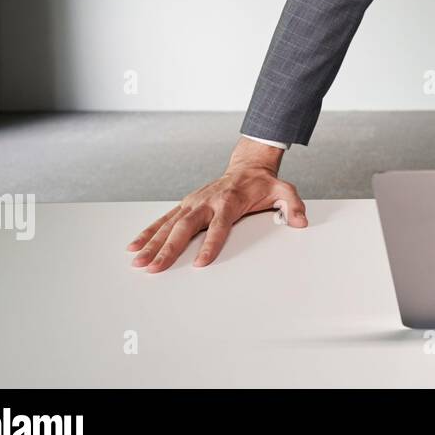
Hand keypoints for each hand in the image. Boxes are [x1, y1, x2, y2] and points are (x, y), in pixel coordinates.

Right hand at [126, 138, 307, 271]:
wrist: (247, 167)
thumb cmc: (263, 184)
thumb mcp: (284, 191)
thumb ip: (292, 205)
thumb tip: (300, 221)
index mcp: (228, 202)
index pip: (219, 227)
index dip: (210, 245)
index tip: (200, 264)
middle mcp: (206, 202)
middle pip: (185, 228)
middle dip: (169, 249)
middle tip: (155, 268)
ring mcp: (193, 203)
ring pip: (169, 225)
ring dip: (152, 244)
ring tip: (137, 261)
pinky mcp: (185, 205)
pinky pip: (163, 220)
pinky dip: (148, 232)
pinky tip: (134, 246)